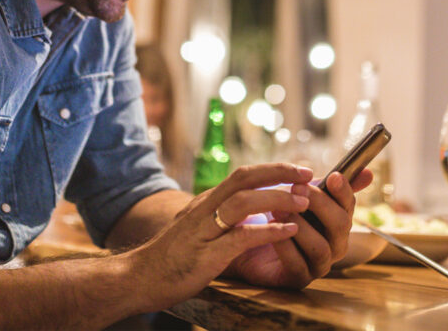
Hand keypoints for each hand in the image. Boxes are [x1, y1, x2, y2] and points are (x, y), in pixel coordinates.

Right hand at [123, 163, 314, 311]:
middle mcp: (203, 209)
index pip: (242, 175)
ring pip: (243, 203)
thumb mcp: (197, 230)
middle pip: (244, 178)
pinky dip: (267, 231)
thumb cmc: (171, 258)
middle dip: (279, 173)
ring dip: (277, 199)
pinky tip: (288, 231)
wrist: (138, 279)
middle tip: (309, 174)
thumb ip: (220, 219)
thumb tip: (251, 212)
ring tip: (304, 201)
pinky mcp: (206, 255)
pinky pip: (241, 237)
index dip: (272, 169)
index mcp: (204, 202)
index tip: (298, 169)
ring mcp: (203, 231)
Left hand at [226, 168, 373, 288]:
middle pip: (340, 225)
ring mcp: (319, 264)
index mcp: (339, 220)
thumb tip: (368, 172)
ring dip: (300, 226)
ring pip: (320, 247)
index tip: (333, 176)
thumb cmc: (282, 214)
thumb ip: (327, 184)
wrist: (252, 238)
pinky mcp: (299, 278)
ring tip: (278, 210)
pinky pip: (298, 264)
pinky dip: (285, 246)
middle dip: (319, 203)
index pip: (349, 205)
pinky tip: (271, 229)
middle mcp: (335, 245)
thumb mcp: (302, 194)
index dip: (344, 191)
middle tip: (296, 187)